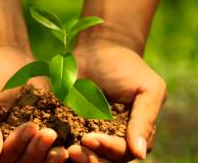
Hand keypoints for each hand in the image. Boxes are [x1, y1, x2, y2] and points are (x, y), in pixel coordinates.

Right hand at [0, 46, 65, 161]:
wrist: (7, 61)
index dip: (13, 148)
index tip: (31, 127)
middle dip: (34, 152)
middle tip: (49, 134)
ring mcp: (21, 149)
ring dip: (49, 159)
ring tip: (63, 148)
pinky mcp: (40, 141)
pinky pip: (50, 152)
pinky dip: (61, 153)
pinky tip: (73, 146)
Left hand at [70, 40, 165, 161]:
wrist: (97, 47)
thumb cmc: (126, 66)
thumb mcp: (147, 90)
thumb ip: (145, 120)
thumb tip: (140, 154)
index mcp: (134, 135)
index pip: (123, 153)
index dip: (108, 149)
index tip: (88, 138)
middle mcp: (114, 141)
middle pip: (104, 162)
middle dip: (90, 159)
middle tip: (73, 150)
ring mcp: (92, 138)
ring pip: (87, 159)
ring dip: (76, 159)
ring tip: (63, 150)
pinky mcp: (70, 132)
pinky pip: (65, 149)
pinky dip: (58, 152)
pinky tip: (50, 146)